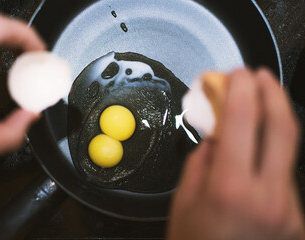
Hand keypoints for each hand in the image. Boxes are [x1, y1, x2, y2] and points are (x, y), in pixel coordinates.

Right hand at [168, 68, 304, 238]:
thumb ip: (202, 160)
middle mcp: (269, 196)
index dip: (240, 88)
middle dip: (273, 91)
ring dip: (272, 123)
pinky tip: (256, 155)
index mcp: (231, 189)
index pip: (243, 119)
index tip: (235, 74)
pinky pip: (284, 175)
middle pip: (284, 126)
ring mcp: (289, 208)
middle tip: (260, 76)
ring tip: (255, 111)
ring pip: (287, 151)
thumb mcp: (184, 200)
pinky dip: (270, 155)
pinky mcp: (296, 217)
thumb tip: (217, 134)